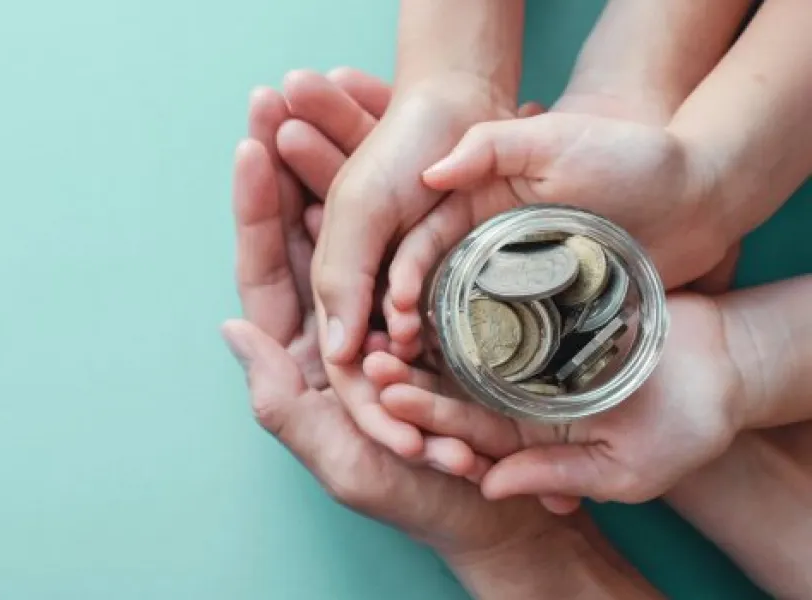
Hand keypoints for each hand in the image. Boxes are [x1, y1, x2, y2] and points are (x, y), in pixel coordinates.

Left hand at [223, 108, 558, 556]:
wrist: (504, 509)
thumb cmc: (418, 499)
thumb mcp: (344, 462)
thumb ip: (281, 404)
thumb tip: (233, 329)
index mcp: (305, 358)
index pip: (267, 271)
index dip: (256, 210)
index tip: (251, 148)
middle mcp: (339, 323)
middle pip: (304, 231)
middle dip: (293, 164)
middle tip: (282, 96)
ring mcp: (386, 305)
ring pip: (353, 221)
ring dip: (339, 158)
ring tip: (330, 93)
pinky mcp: (435, 298)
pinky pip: (408, 233)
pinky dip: (399, 185)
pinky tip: (392, 140)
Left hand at [366, 292, 742, 503]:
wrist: (726, 365)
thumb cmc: (685, 425)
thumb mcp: (626, 467)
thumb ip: (558, 475)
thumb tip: (490, 486)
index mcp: (524, 435)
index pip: (464, 428)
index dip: (426, 413)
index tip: (388, 395)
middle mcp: (513, 394)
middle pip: (450, 383)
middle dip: (408, 371)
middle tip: (368, 354)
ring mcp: (525, 351)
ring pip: (461, 341)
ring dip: (423, 330)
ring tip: (385, 312)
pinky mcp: (540, 309)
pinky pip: (492, 301)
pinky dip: (461, 292)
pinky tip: (427, 276)